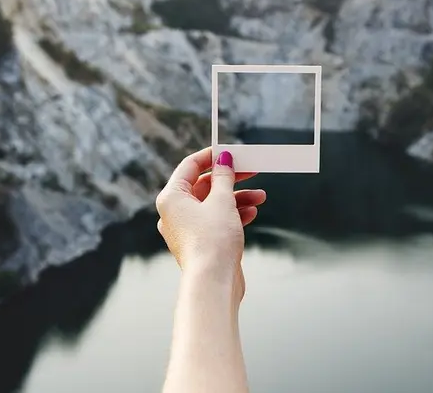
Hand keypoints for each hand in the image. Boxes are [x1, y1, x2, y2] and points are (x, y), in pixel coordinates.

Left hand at [155, 148, 264, 296]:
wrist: (213, 282)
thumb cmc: (212, 241)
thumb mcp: (222, 201)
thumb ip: (224, 177)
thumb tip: (223, 160)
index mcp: (171, 198)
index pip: (189, 166)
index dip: (211, 156)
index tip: (230, 151)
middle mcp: (175, 212)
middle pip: (204, 185)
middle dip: (231, 179)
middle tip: (251, 171)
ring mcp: (187, 229)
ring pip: (213, 204)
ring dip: (237, 197)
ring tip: (260, 196)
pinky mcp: (200, 242)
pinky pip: (216, 220)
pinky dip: (233, 214)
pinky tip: (252, 212)